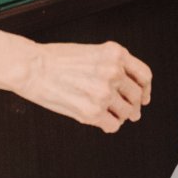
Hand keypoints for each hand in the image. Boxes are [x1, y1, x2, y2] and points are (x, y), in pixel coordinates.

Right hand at [15, 40, 152, 132]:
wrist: (32, 68)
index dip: (145, 89)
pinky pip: (113, 125)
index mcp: (115, 54)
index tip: (144, 96)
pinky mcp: (92, 112)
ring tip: (109, 114)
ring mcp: (104, 93)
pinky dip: (109, 125)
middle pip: (137, 97)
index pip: (144, 75)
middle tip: (128, 110)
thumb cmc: (54, 59)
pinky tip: (101, 120)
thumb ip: (111, 65)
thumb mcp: (91, 51)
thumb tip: (126, 87)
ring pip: (126, 113)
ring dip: (120, 116)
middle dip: (133, 106)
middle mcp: (113, 72)